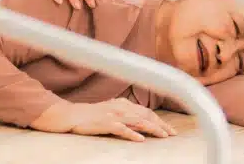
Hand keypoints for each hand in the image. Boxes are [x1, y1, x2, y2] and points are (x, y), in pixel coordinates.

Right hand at [31, 99, 177, 142]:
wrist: (70, 115)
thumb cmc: (90, 115)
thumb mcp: (110, 111)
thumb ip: (125, 115)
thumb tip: (140, 124)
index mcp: (123, 104)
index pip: (146, 112)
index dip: (160, 121)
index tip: (170, 130)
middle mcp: (121, 107)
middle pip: (146, 116)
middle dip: (161, 125)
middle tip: (173, 134)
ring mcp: (113, 115)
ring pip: (138, 122)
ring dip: (153, 129)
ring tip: (164, 136)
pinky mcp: (105, 123)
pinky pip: (121, 129)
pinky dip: (132, 134)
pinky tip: (141, 140)